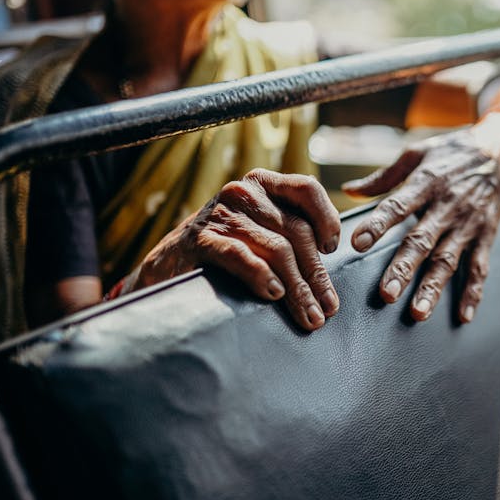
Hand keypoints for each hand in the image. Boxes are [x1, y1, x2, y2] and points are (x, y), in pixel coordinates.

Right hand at [135, 169, 341, 330]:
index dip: (327, 218)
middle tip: (328, 308)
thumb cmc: (224, 253)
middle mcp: (243, 192)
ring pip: (277, 249)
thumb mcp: (261, 233)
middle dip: (316, 274)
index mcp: (263, 185)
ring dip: (298, 288)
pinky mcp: (201, 240)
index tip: (332, 250)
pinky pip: (241, 255)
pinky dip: (261, 275)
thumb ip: (292, 236)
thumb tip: (329, 275)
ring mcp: (222, 215)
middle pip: (297, 231)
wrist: (166, 266)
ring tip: (309, 315)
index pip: (307, 189)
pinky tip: (274, 293)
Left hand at [342, 113, 499, 322]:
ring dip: (433, 288)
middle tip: (387, 294)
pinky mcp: (486, 236)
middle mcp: (447, 206)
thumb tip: (348, 190)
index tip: (358, 243)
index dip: (378, 224)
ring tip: (418, 312)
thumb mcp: (417, 153)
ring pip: (448, 260)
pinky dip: (473, 292)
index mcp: (427, 183)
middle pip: (422, 241)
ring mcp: (468, 224)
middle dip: (404, 268)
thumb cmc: (453, 151)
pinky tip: (463, 316)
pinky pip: (479, 267)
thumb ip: (383, 176)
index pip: (398, 206)